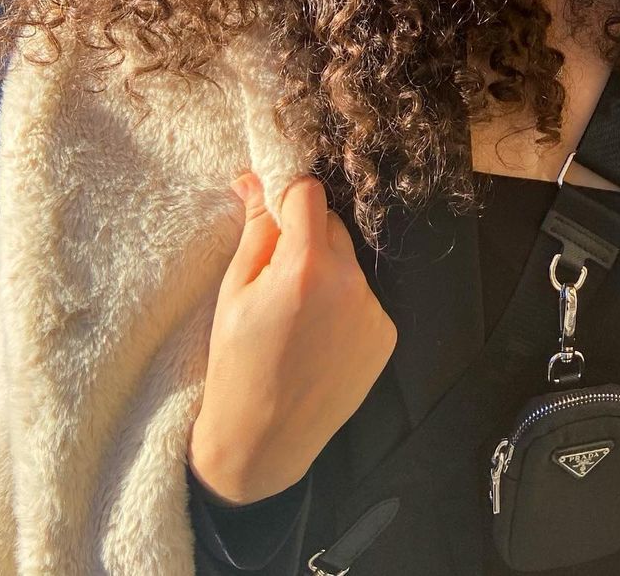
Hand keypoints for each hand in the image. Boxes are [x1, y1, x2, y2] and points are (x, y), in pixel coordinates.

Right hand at [188, 172, 397, 503]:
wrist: (265, 441)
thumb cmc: (237, 365)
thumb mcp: (234, 291)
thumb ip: (255, 229)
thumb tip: (256, 177)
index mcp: (306, 267)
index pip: (308, 193)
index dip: (286, 197)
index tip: (272, 212)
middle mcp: (349, 283)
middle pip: (331, 225)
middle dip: (304, 237)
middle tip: (275, 276)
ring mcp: (372, 310)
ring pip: (347, 261)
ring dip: (325, 271)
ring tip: (296, 316)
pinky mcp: (386, 334)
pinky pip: (361, 296)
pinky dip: (342, 304)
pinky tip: (318, 337)